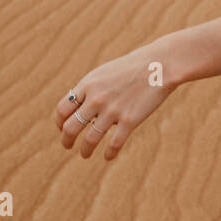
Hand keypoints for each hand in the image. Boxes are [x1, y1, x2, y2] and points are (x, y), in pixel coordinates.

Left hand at [55, 37, 177, 159]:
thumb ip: (91, 88)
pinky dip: (109, 153)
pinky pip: (114, 144)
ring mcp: (112, 110)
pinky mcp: (129, 120)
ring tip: (84, 154)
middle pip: (70, 127)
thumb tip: (80, 106)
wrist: (161, 64)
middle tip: (68, 145)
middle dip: (66, 140)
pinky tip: (108, 156)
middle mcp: (96, 99)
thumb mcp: (106, 72)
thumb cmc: (134, 66)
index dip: (60, 122)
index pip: (62, 109)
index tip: (63, 127)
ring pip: (90, 139)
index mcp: (88, 84)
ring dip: (85, 150)